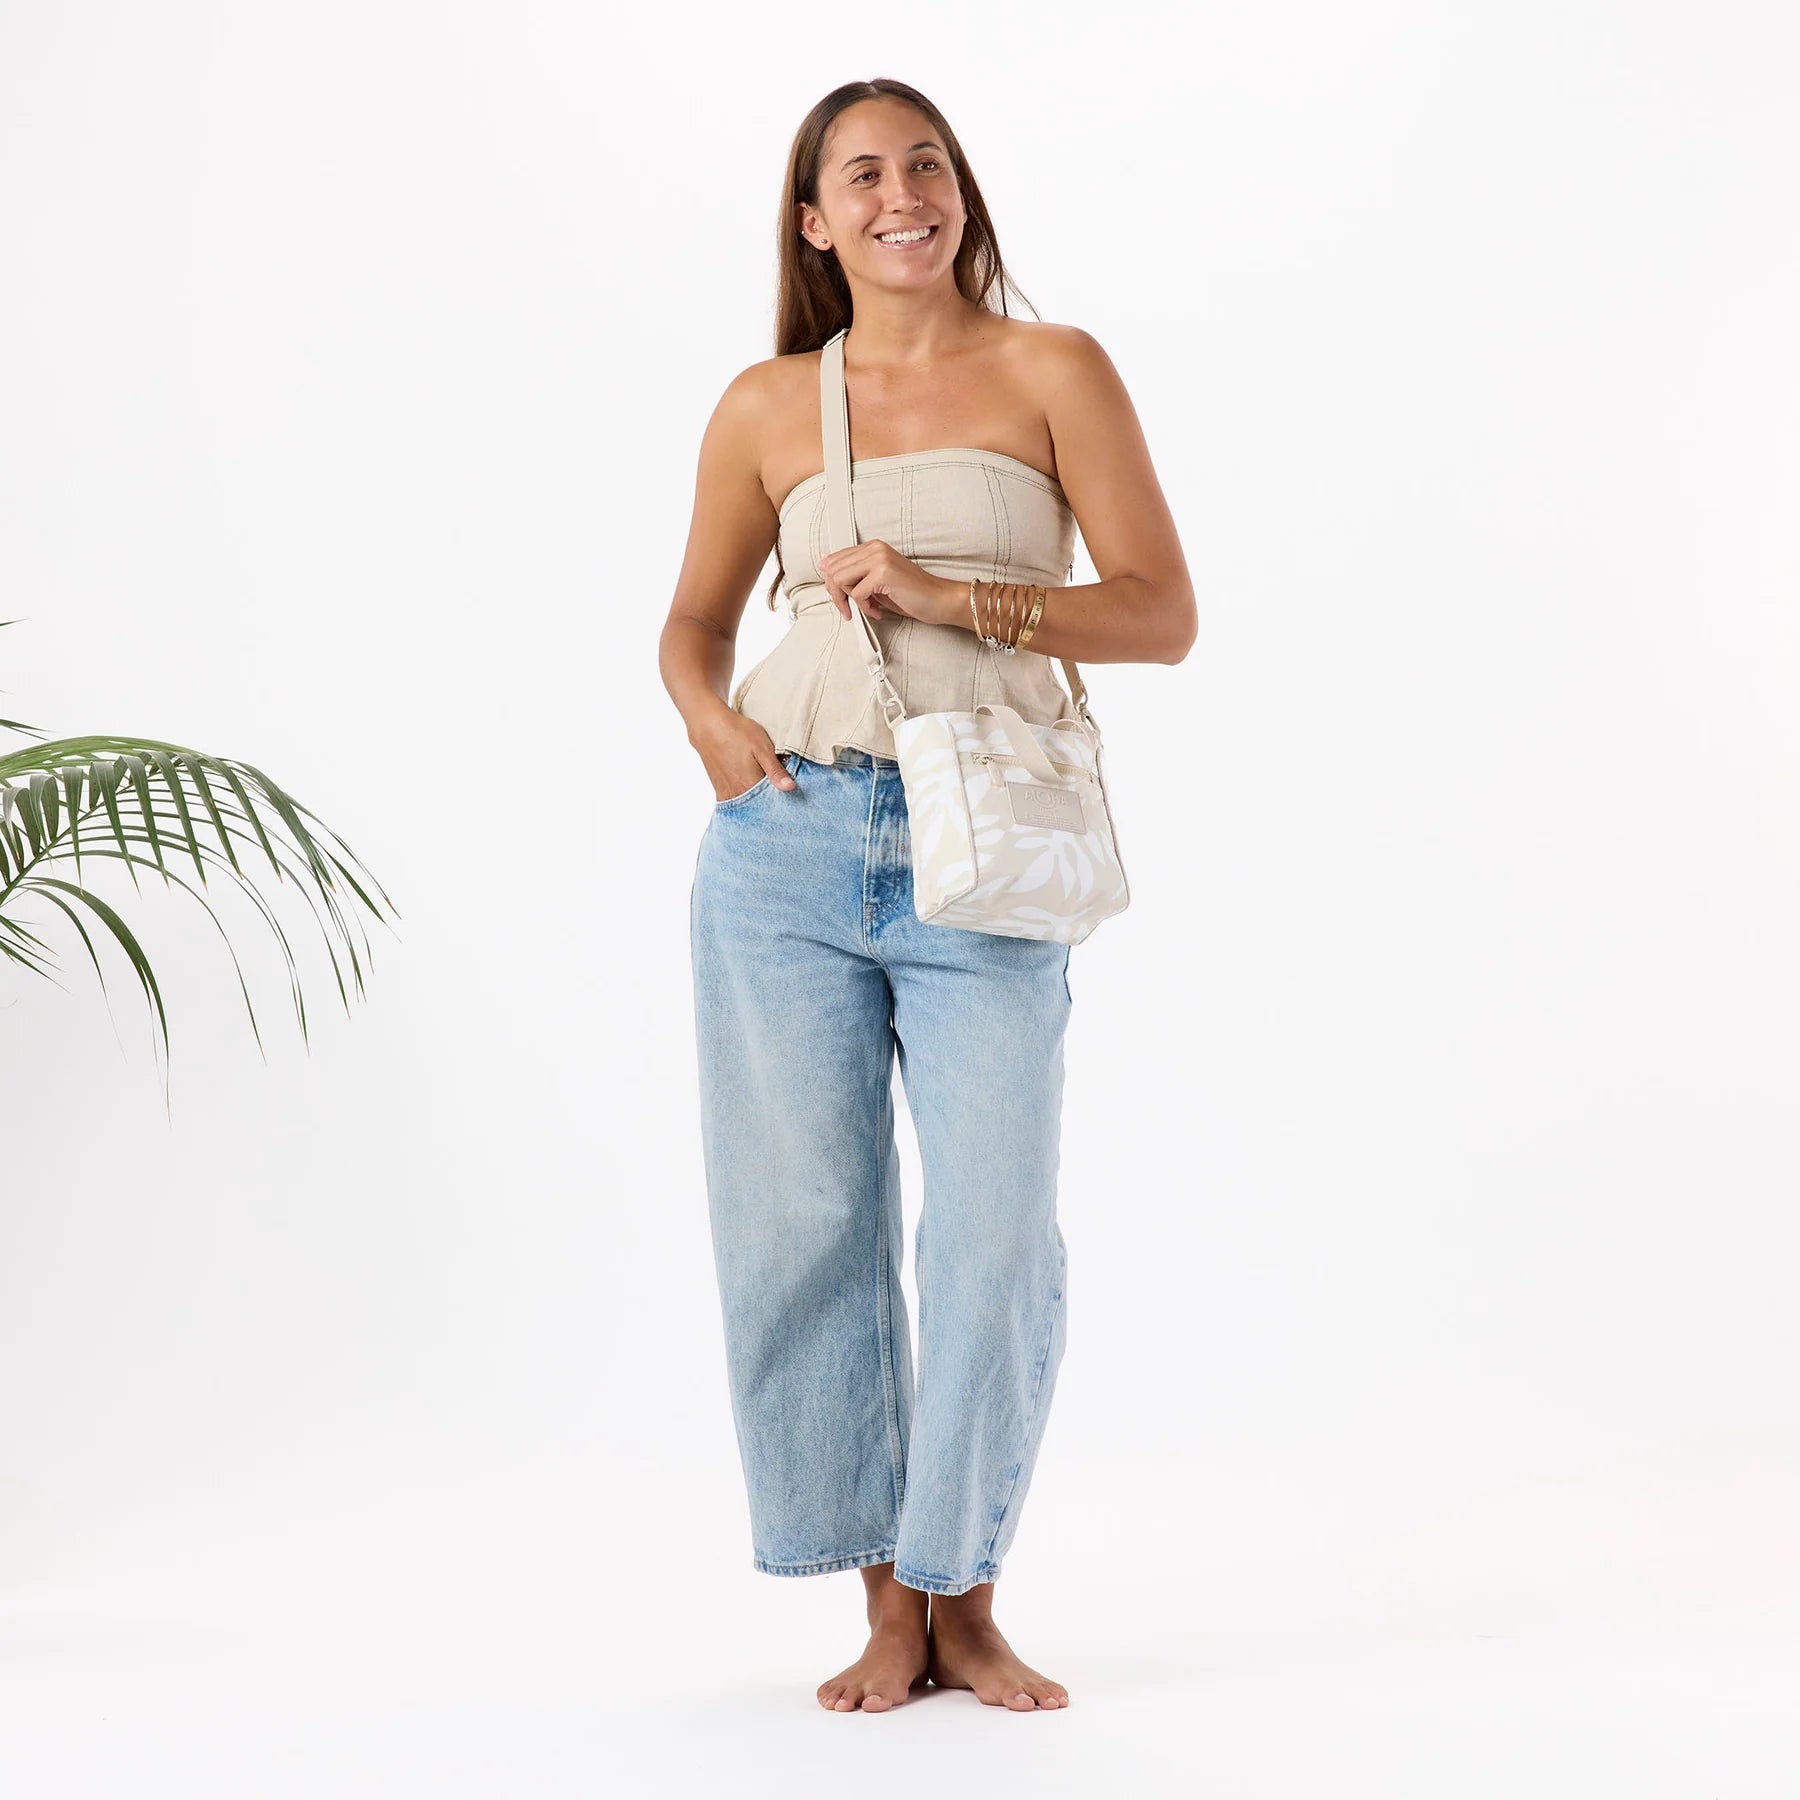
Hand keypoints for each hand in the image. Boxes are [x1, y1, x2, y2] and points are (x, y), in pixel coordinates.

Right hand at [691, 709, 795, 802]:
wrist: (708, 726)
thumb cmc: (736, 733)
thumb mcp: (762, 748)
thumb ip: (775, 771)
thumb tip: (791, 787)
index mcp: (751, 785)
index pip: (773, 802)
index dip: (783, 796)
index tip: (789, 789)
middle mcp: (738, 794)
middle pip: (760, 806)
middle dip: (771, 800)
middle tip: (775, 784)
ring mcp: (727, 793)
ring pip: (748, 806)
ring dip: (757, 801)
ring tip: (761, 784)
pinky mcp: (720, 790)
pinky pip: (735, 803)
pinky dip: (744, 800)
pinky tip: (749, 789)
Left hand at [816, 541, 961, 627]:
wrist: (938, 599)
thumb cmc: (910, 594)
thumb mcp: (877, 582)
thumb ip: (856, 576)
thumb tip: (828, 576)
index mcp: (872, 547)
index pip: (836, 559)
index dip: (832, 583)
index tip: (841, 599)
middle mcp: (874, 548)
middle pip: (833, 570)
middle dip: (837, 595)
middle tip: (849, 610)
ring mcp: (879, 559)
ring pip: (840, 580)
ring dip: (850, 601)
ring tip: (867, 609)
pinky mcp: (883, 573)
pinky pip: (857, 594)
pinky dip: (865, 608)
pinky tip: (878, 611)